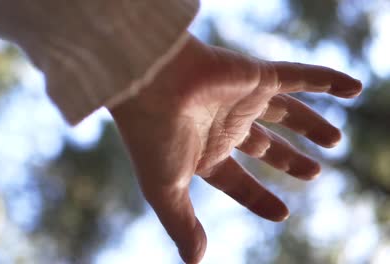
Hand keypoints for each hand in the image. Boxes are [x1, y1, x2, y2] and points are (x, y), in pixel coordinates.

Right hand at [110, 35, 361, 262]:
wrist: (150, 83)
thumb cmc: (154, 138)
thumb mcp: (167, 190)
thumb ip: (182, 224)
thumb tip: (194, 263)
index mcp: (205, 155)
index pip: (239, 182)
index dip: (259, 199)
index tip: (282, 213)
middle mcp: (225, 126)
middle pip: (266, 146)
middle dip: (289, 160)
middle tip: (314, 174)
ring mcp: (243, 100)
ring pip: (286, 113)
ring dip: (311, 125)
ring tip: (335, 141)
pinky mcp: (258, 75)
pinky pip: (301, 76)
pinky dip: (328, 80)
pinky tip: (353, 88)